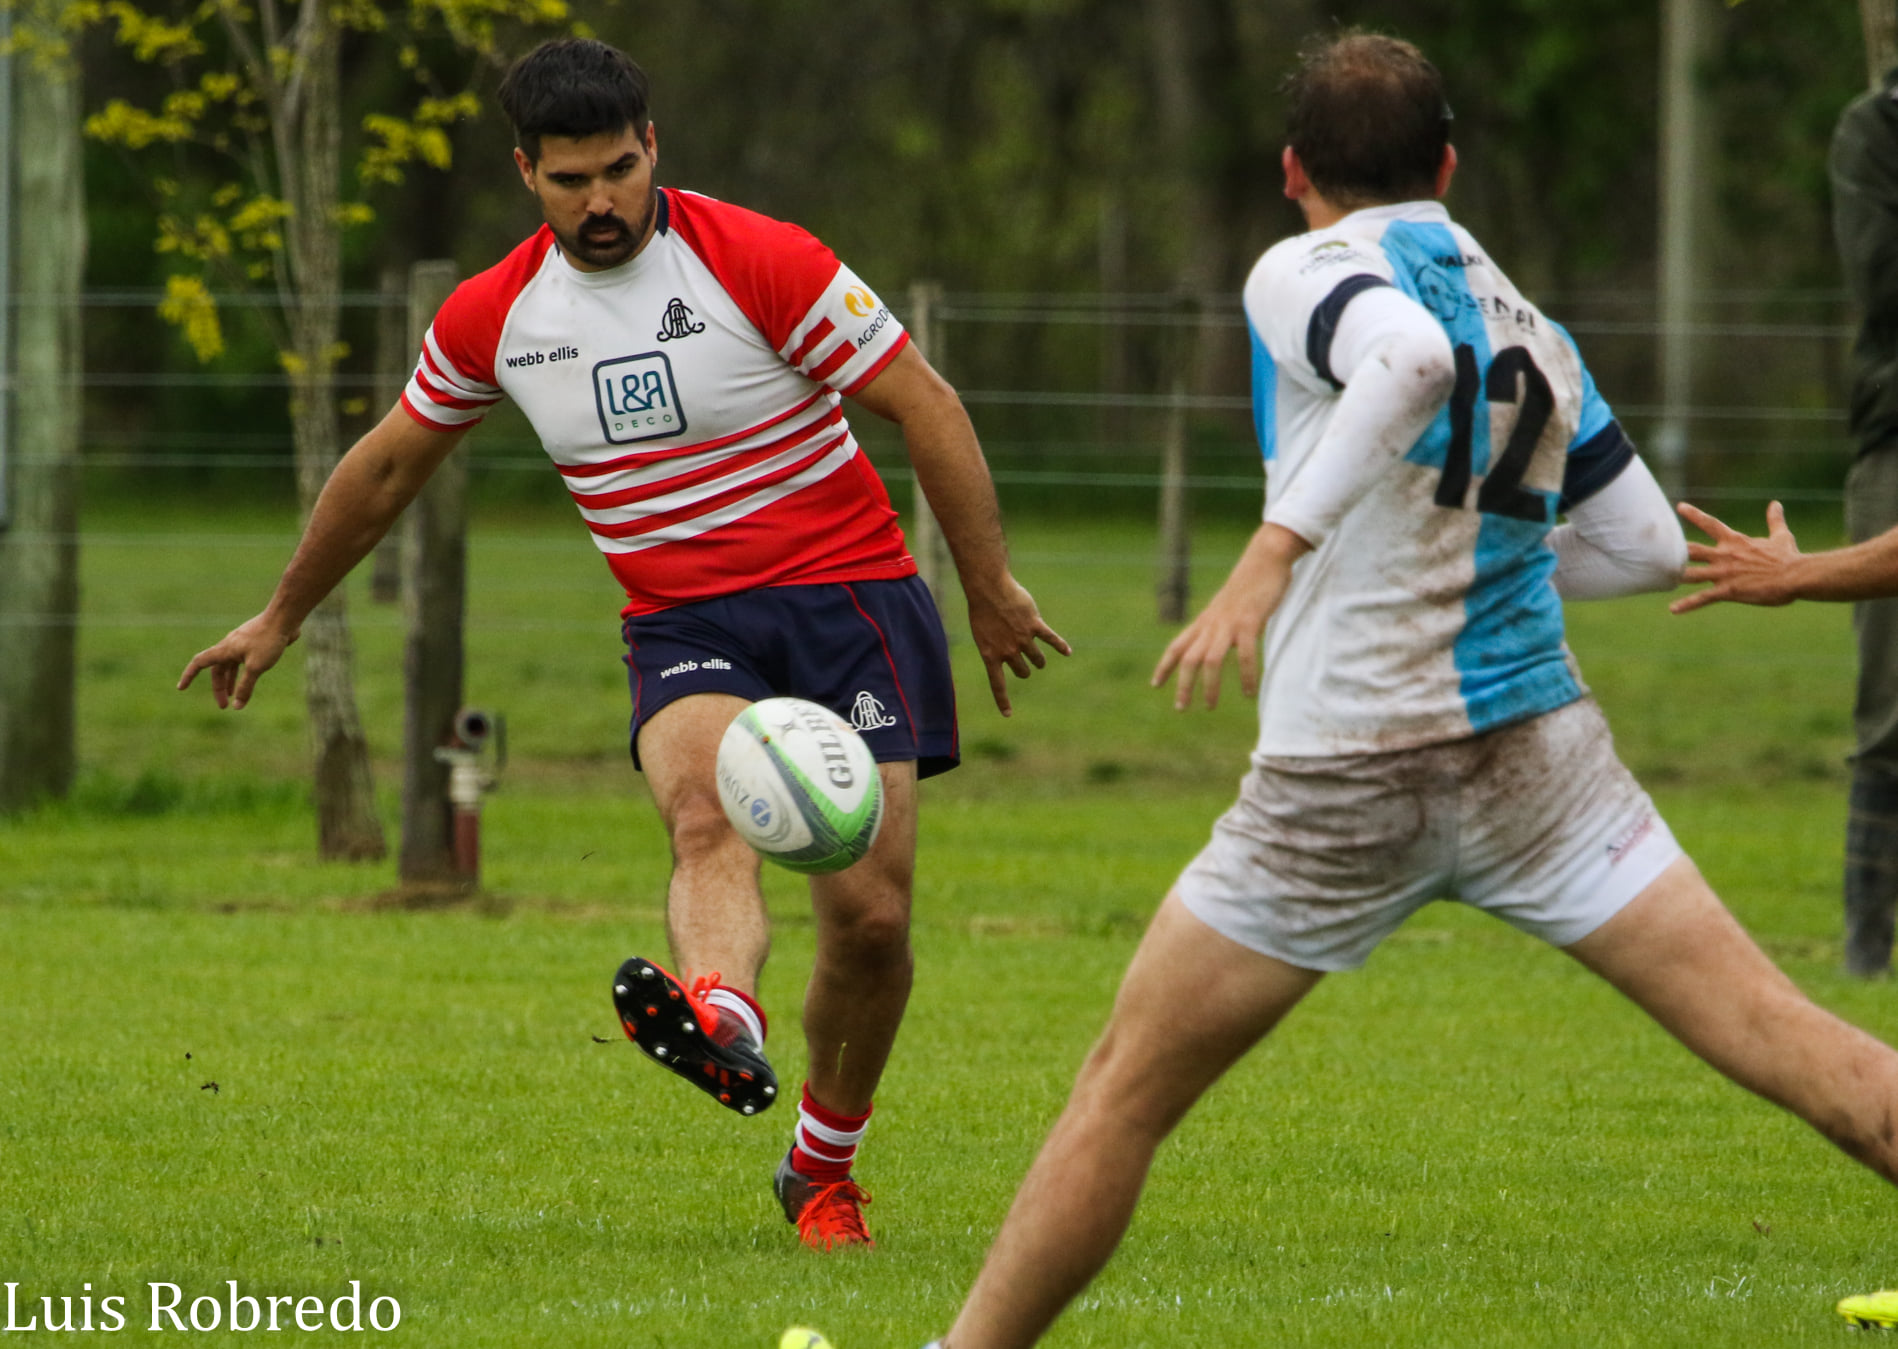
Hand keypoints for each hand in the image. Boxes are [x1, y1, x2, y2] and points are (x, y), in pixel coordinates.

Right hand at [177, 612, 297, 708]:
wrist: (284, 618)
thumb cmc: (268, 640)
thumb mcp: (256, 667)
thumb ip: (245, 687)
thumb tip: (237, 706)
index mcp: (224, 650)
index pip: (199, 663)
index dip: (189, 675)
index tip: (181, 688)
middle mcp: (229, 645)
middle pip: (217, 669)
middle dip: (219, 688)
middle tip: (225, 705)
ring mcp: (242, 643)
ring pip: (230, 665)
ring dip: (230, 681)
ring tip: (234, 695)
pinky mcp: (254, 643)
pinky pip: (243, 660)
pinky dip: (243, 672)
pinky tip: (251, 678)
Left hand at [965, 575, 1070, 715]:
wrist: (989, 589)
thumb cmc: (982, 609)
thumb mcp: (982, 633)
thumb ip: (995, 647)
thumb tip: (1008, 655)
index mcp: (990, 655)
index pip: (997, 684)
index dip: (1003, 701)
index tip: (1008, 715)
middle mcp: (1008, 651)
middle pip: (1023, 672)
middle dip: (1025, 670)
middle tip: (1024, 666)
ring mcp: (1022, 639)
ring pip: (1038, 660)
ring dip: (1039, 661)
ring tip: (1039, 661)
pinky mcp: (1035, 625)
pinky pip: (1051, 639)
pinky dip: (1060, 646)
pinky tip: (1067, 652)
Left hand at [1152, 525, 1303, 709]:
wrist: (1265, 559)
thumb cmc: (1249, 585)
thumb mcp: (1227, 607)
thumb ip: (1221, 625)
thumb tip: (1221, 642)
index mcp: (1204, 621)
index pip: (1177, 646)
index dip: (1164, 666)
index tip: (1155, 685)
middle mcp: (1211, 624)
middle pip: (1188, 659)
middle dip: (1182, 685)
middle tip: (1181, 708)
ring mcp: (1228, 624)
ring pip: (1210, 661)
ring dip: (1209, 686)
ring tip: (1209, 706)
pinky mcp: (1249, 622)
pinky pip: (1244, 655)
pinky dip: (1246, 675)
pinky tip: (1249, 693)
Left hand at [1670, 500, 1801, 613]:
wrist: (1795, 576)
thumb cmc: (1788, 557)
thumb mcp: (1781, 535)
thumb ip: (1774, 520)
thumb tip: (1776, 504)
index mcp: (1735, 541)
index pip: (1710, 524)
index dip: (1695, 515)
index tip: (1679, 507)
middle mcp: (1724, 555)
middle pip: (1692, 550)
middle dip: (1675, 550)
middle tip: (1655, 548)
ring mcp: (1724, 574)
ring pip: (1692, 574)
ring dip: (1676, 576)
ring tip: (1657, 579)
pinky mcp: (1727, 591)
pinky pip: (1703, 599)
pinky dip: (1687, 604)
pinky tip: (1673, 609)